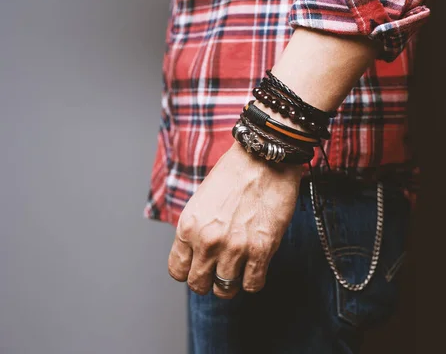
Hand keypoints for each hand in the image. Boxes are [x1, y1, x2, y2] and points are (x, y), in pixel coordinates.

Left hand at [167, 142, 302, 298]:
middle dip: (208, 281)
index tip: (200, 266)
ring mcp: (235, 248)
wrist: (264, 158)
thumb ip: (197, 228)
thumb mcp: (202, 200)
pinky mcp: (261, 250)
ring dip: (232, 282)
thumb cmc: (234, 172)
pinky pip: (253, 284)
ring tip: (239, 270)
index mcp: (188, 227)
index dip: (189, 271)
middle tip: (219, 272)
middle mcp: (207, 241)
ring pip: (225, 289)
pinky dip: (253, 280)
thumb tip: (199, 251)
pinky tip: (256, 267)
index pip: (177, 270)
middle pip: (198, 284)